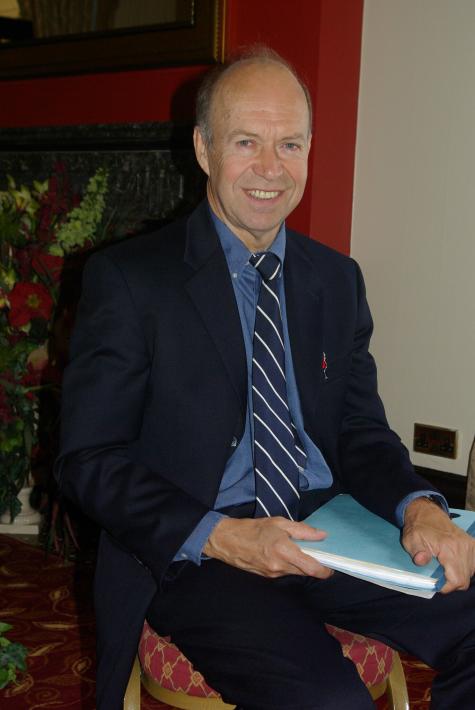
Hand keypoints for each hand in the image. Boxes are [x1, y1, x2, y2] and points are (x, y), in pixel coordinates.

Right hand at [203, 516, 333, 578]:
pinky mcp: (266, 576)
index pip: (311, 568)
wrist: (226, 540)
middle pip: (305, 572)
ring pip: (294, 572)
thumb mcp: (278, 522)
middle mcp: (279, 566)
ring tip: (296, 550)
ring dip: (299, 564)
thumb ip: (302, 530)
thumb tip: (321, 535)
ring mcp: (272, 574)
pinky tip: (282, 553)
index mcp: (284, 551)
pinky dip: (288, 565)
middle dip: (313, 565)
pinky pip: (283, 572)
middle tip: (316, 554)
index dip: (325, 570)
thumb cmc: (252, 528)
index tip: (331, 566)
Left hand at [402, 497, 474, 592]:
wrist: (426, 512)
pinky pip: (473, 563)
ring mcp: (469, 545)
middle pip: (465, 579)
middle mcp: (463, 547)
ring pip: (470, 572)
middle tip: (440, 577)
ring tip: (446, 569)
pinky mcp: (471, 543)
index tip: (438, 585)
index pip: (456, 579)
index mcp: (448, 547)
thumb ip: (416, 552)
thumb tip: (420, 561)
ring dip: (459, 575)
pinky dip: (466, 568)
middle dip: (452, 582)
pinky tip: (454, 565)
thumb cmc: (418, 528)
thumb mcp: (411, 540)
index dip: (447, 587)